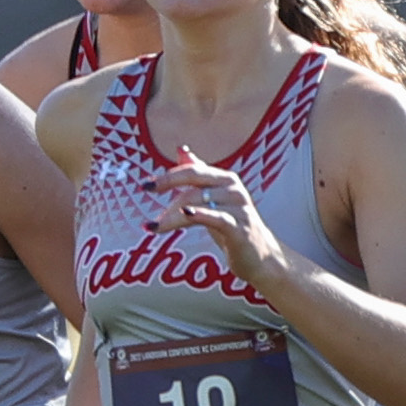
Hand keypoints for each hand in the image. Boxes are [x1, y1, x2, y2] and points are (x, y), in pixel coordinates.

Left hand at [151, 156, 280, 286]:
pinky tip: (185, 214)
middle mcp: (233, 189)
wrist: (259, 256)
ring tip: (153, 227)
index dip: (168, 177)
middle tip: (146, 199)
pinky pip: (216, 218)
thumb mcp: (214, 197)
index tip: (145, 185)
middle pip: (193, 185)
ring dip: (172, 216)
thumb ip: (199, 173)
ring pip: (197, 203)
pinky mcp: (240, 228)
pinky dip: (199, 215)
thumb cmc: (232, 225)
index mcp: (226, 179)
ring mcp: (238, 208)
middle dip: (166, 189)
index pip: (192, 171)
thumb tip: (181, 149)